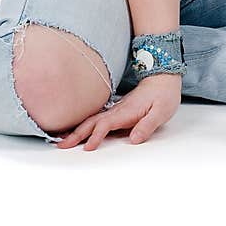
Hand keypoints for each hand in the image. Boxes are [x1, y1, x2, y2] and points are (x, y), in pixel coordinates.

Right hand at [56, 73, 181, 150]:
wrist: (163, 77)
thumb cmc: (164, 94)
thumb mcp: (161, 111)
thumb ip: (147, 125)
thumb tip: (134, 139)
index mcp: (127, 111)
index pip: (106, 125)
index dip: (96, 137)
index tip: (87, 148)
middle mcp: (117, 110)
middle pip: (92, 122)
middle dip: (77, 134)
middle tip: (61, 146)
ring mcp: (116, 109)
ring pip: (92, 120)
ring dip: (77, 130)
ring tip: (64, 140)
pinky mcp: (117, 110)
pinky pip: (98, 118)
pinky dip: (85, 125)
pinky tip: (80, 130)